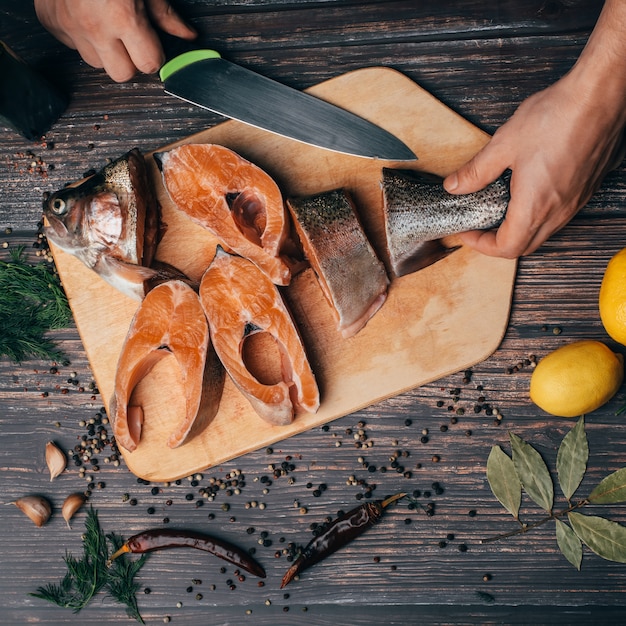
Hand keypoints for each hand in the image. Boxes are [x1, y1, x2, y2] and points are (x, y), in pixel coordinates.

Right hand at [34, 0, 196, 81]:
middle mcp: (94, 27)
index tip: (152, 45)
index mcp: (122, 17)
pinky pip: (72, 45)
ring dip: (105, 50)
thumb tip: (187, 34)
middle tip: (131, 38)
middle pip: (121, 74)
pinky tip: (86, 14)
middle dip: (130, 61)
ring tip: (106, 23)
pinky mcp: (50, 22)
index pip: (148, 64)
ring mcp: (69, 26)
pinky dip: (81, 35)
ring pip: (95, 63)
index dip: (153, 55)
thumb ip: (164, 13)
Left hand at [443, 72, 624, 257]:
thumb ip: (476, 171)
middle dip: (498, 242)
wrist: (601, 95)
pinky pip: (559, 215)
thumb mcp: (503, 145)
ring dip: (519, 230)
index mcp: (535, 206)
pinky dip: (538, 215)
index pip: (506, 248)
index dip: (480, 245)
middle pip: (525, 246)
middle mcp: (559, 211)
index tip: (467, 232)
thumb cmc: (558, 116)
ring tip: (499, 210)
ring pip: (544, 232)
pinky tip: (527, 193)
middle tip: (479, 226)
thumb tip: (455, 186)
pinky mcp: (586, 188)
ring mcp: (576, 201)